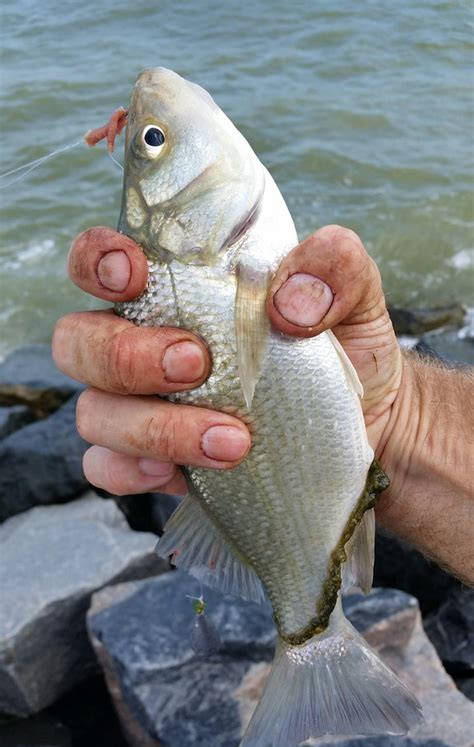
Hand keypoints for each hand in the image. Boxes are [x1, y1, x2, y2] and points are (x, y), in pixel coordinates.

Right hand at [53, 225, 401, 497]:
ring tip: (233, 440)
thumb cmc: (343, 347)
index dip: (95, 261)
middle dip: (126, 355)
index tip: (133, 273)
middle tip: (197, 363)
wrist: (371, 428)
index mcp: (175, 289)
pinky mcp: (153, 461)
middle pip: (78, 342)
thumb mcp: (354, 296)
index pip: (99, 262)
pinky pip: (107, 467)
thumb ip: (333, 266)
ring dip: (155, 426)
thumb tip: (289, 300)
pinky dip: (132, 469)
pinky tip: (175, 473)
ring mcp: (141, 406)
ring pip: (95, 413)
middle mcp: (142, 343)